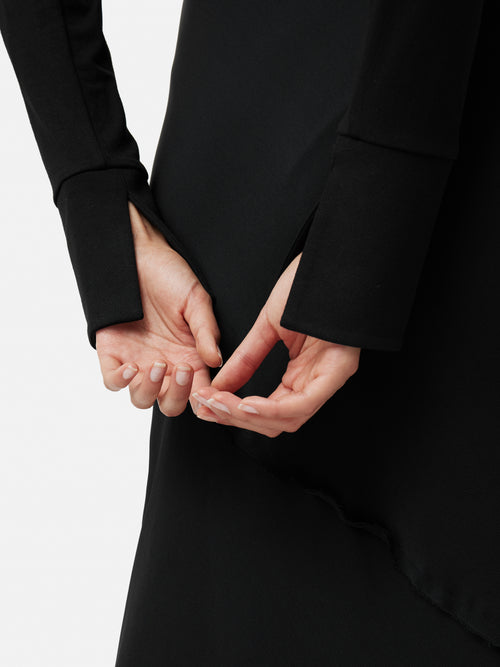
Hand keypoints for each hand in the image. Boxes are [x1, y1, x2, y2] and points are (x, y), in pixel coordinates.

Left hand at [95, 201, 221, 415]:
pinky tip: (133, 366)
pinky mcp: (112, 354)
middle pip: (169, 404)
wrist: (137, 254)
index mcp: (189, 356)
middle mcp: (165, 364)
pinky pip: (113, 382)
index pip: (198, 392)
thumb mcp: (196, 301)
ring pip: (141, 399)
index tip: (207, 391)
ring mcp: (138, 361)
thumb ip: (206, 332)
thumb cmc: (170, 274)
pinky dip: (122, 381)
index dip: (203, 398)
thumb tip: (217, 361)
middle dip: (177, 397)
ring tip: (158, 364)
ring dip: (151, 390)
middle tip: (182, 371)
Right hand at [191, 253, 360, 436]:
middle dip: (237, 419)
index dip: (236, 413)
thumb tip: (221, 385)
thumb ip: (246, 358)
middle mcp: (318, 381)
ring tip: (220, 405)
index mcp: (305, 374)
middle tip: (208, 408)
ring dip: (249, 417)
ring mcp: (330, 378)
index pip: (270, 410)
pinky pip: (303, 404)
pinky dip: (272, 409)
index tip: (209, 405)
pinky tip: (246, 404)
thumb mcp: (270, 326)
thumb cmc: (310, 286)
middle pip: (277, 422)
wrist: (336, 260)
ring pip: (288, 419)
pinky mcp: (337, 371)